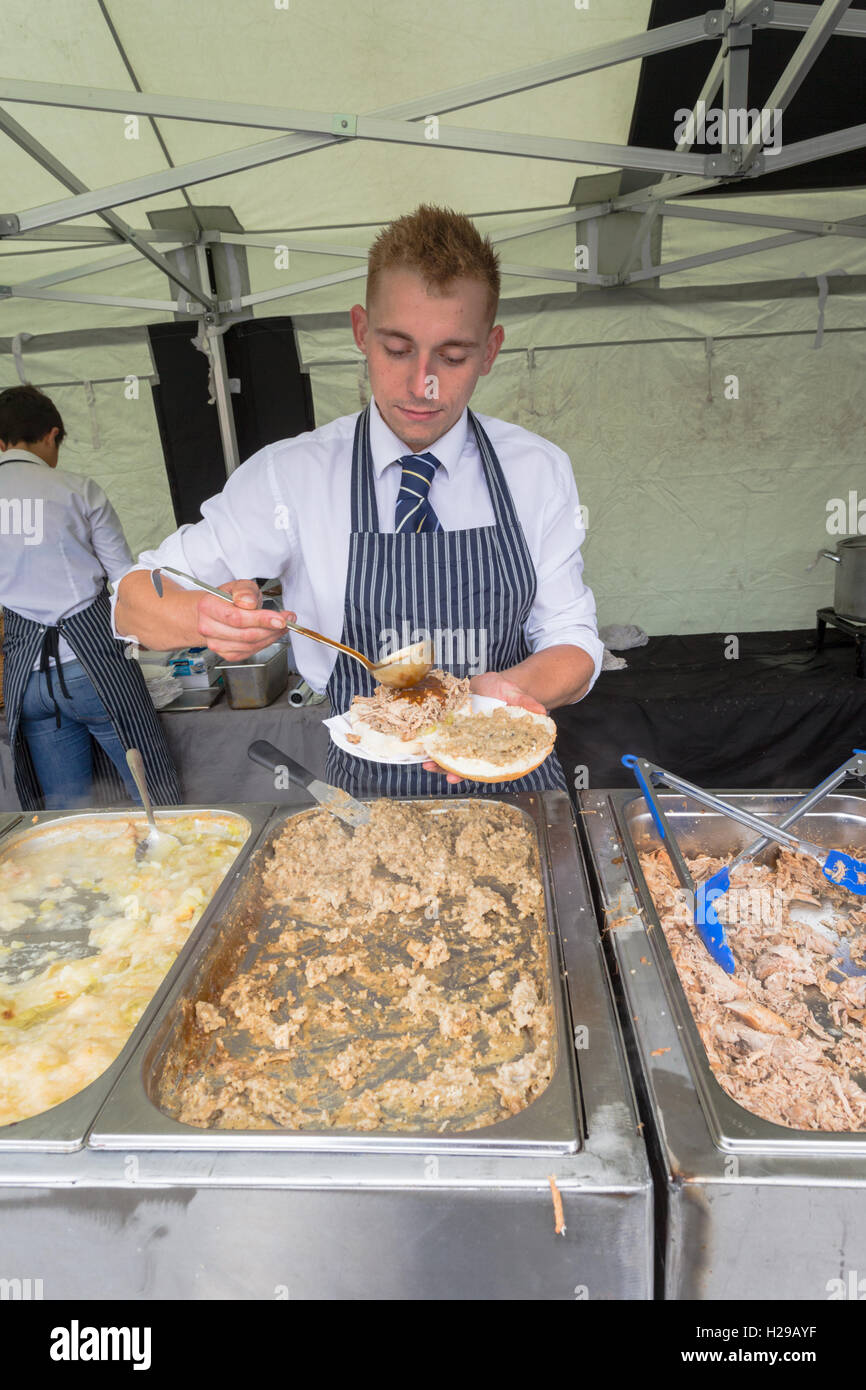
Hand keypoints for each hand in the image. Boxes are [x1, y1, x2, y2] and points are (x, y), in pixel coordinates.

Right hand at [195, 580, 295, 661]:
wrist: (215, 612)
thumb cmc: (228, 598)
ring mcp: (216, 643)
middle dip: (271, 628)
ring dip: (271, 636)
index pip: (236, 617)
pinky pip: (250, 651)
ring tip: (282, 626)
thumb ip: (245, 590)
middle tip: (288, 620)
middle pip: (246, 634)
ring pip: (250, 645)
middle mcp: (208, 627)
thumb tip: (249, 602)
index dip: (261, 620)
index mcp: (208, 606)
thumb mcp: (238, 585)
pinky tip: (271, 633)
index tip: (280, 619)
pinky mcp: (226, 654)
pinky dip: (265, 643)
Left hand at [421, 671, 547, 783]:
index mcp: (492, 744)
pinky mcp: (452, 721)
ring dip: (436, 756)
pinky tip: (420, 740)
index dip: (467, 773)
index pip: (480, 764)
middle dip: (448, 767)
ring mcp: (462, 733)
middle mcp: (475, 743)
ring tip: (425, 761)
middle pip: (460, 760)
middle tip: (435, 770)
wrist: (497, 684)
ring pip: (448, 749)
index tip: (454, 778)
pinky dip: (431, 737)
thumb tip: (541, 711)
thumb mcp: (519, 696)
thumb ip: (527, 704)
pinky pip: (441, 731)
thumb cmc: (510, 694)